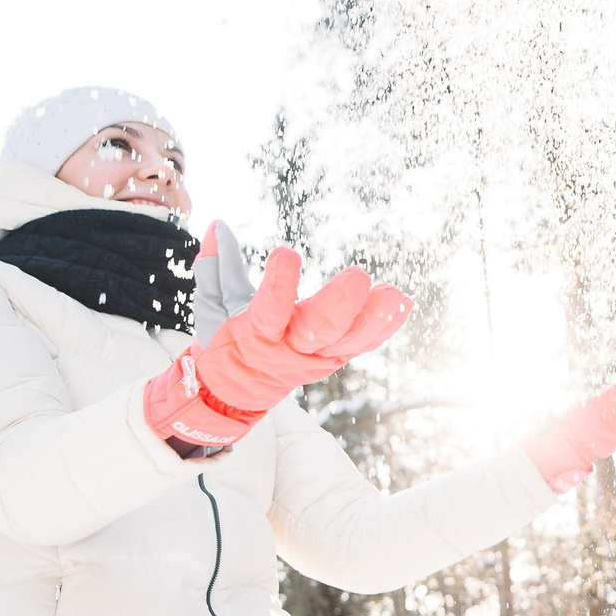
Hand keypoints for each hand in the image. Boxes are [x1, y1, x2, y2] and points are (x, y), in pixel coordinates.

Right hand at [144, 245, 411, 452]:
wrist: (236, 390)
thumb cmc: (224, 339)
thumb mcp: (212, 304)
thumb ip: (216, 265)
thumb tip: (218, 225)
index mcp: (255, 334)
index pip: (268, 311)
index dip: (278, 286)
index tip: (285, 254)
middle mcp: (289, 349)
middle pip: (319, 331)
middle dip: (340, 304)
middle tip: (358, 276)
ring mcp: (315, 356)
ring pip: (348, 341)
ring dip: (374, 318)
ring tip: (394, 294)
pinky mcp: (334, 357)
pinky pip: (362, 344)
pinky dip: (383, 326)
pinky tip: (403, 304)